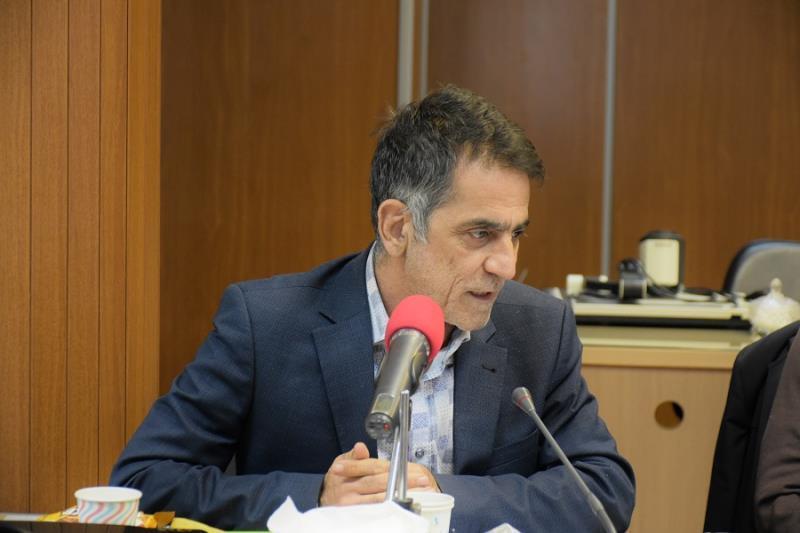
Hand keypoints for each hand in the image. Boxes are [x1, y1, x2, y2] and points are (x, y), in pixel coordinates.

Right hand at [319, 442, 437, 505]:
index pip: (373, 469)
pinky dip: (393, 508)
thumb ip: (354, 456)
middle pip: (380, 484)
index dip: (394, 467)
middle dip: (404, 482)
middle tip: (423, 480)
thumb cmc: (338, 479)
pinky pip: (378, 512)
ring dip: (403, 496)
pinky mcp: (357, 516)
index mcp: (347, 474)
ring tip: (421, 493)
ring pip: (381, 499)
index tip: (413, 469)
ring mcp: (353, 506)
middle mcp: (349, 491)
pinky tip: (406, 505)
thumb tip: (360, 447)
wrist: (326, 500)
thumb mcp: (342, 463)